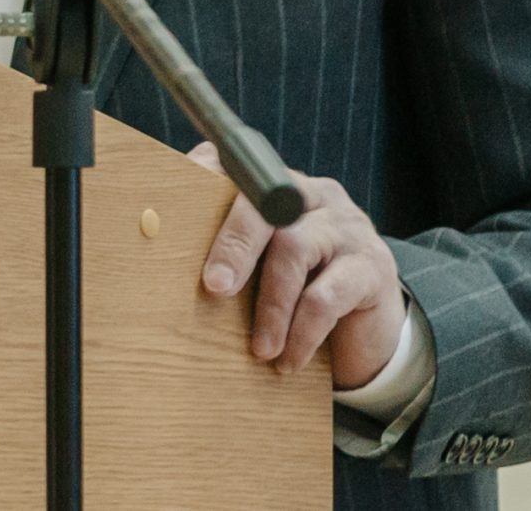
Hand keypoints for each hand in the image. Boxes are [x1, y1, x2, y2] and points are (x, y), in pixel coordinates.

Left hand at [189, 142, 405, 388]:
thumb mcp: (258, 272)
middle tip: (213, 287)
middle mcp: (311, 196)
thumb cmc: (295, 294)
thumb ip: (224, 257)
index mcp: (275, 187)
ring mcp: (346, 227)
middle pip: (266, 205)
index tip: (174, 207)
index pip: (237, 170)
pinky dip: (302, 332)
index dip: (204, 179)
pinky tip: (288, 360)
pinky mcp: (372, 266)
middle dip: (233, 245)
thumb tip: (157, 269)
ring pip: (295, 248)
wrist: (367, 330)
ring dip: (271, 305)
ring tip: (259, 349)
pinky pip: (329, 295)